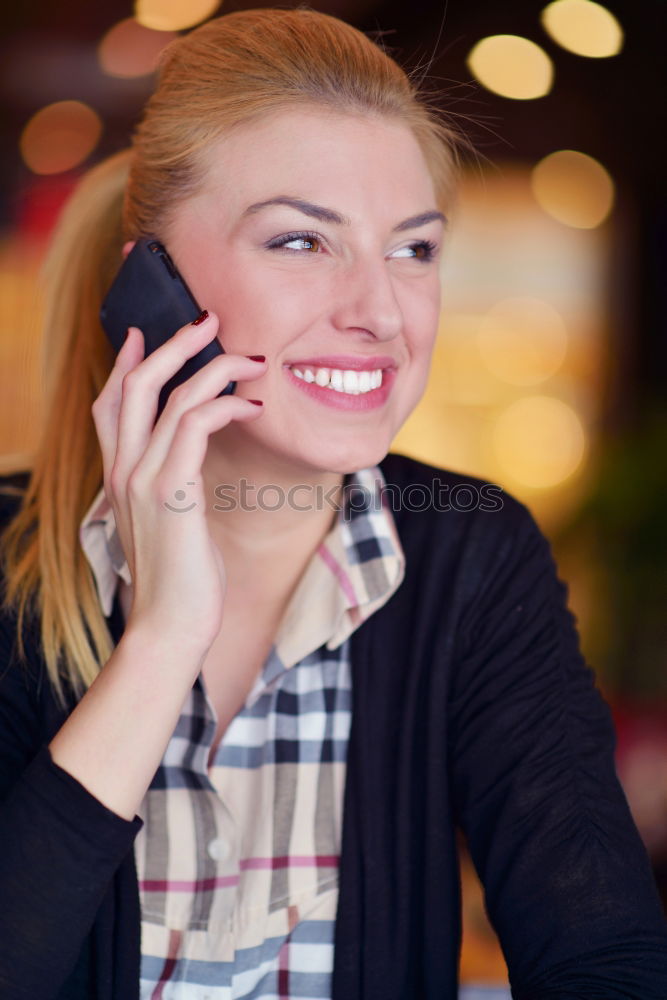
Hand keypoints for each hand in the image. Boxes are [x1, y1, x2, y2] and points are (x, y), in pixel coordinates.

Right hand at [91, 311, 266, 653]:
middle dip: (174, 344)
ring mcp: (143, 479)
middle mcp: (124, 471)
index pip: (110, 404)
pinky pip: (196, 427)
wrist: (170, 626)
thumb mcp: (168, 523)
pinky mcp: (172, 493)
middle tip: (208, 320)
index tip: (146, 332)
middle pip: (136, 385)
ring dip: (215, 367)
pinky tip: (252, 405)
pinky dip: (225, 405)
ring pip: (170, 397)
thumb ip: (171, 487)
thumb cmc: (179, 578)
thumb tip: (192, 463)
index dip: (124, 363)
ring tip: (251, 359)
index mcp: (118, 476)